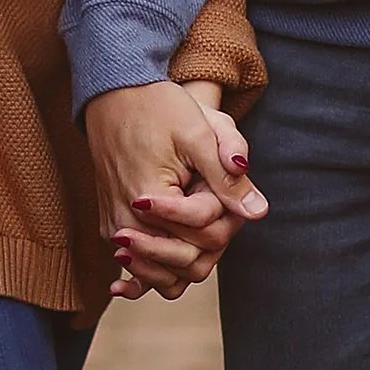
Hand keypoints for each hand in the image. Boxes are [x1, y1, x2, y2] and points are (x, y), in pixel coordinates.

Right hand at [86, 79, 266, 299]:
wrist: (115, 93)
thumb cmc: (158, 108)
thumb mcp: (200, 135)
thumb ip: (228, 178)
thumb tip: (258, 212)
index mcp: (149, 199)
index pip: (205, 233)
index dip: (227, 215)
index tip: (226, 190)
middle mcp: (127, 221)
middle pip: (185, 262)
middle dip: (211, 241)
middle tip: (223, 212)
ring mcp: (116, 225)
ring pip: (160, 275)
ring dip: (186, 262)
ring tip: (206, 234)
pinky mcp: (111, 223)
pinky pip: (137, 264)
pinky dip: (155, 268)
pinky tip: (169, 268)